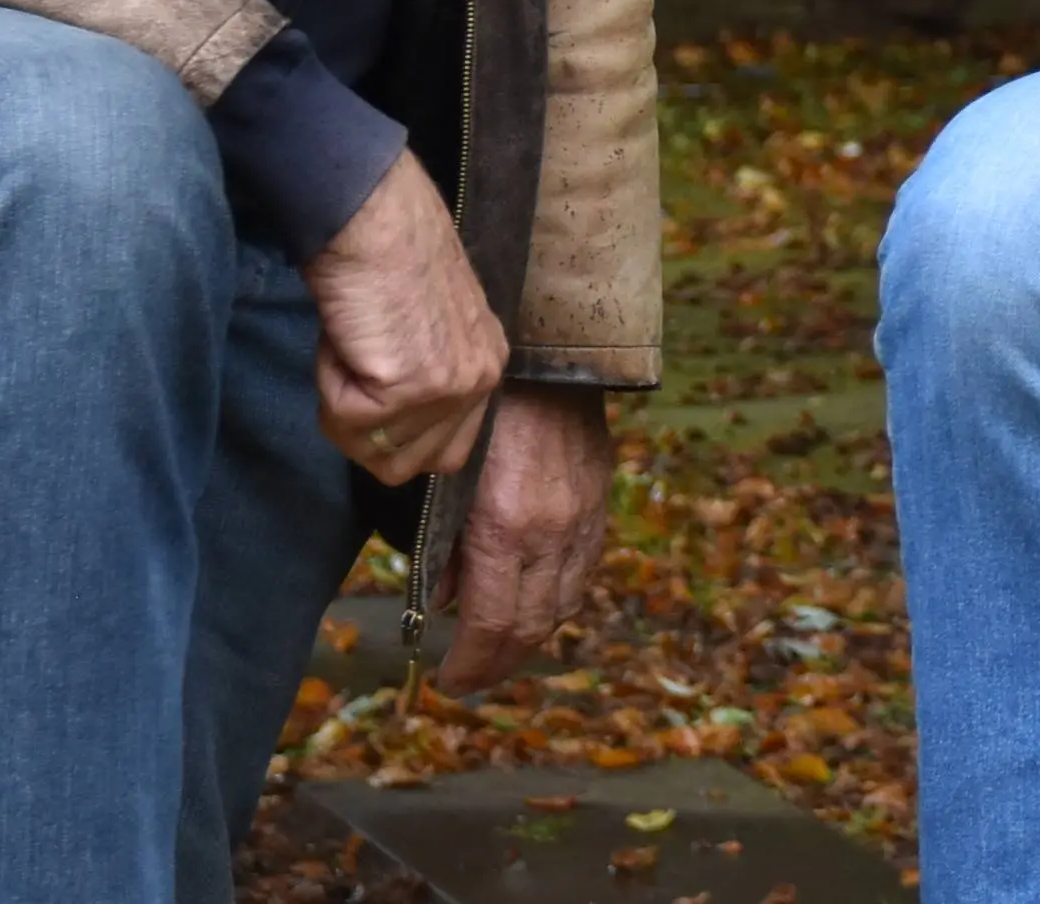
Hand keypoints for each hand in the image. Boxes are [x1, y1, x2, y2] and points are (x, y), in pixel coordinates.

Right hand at [304, 152, 512, 481]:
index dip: (396, 437)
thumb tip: (393, 430)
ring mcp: (449, 386)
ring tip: (353, 346)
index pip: (447, 453)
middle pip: (408, 465)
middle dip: (366, 432)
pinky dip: (329, 385)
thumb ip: (426, 378)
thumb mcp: (428, 328)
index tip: (372, 396)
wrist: (373, 216)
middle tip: (355, 366)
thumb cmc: (385, 261)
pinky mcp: (408, 386)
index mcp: (487, 365)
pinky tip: (346, 338)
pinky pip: (345, 422)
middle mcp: (480, 380)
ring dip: (344, 407)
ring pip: (372, 450)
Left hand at [436, 385, 615, 691]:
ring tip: (501, 651)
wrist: (545, 357)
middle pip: (532, 625)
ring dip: (531, 637)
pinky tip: (537, 604)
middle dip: (498, 662)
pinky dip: (559, 599)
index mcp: (506, 528)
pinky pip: (583, 570)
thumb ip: (439, 546)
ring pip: (564, 603)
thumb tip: (442, 603)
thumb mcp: (440, 480)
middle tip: (470, 678)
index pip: (494, 623)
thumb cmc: (479, 414)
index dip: (471, 664)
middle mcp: (552, 532)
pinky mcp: (600, 501)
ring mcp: (584, 518)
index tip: (448, 682)